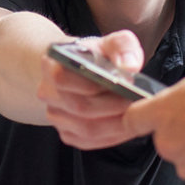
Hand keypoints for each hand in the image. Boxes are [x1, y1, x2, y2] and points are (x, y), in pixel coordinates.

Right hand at [38, 32, 146, 148]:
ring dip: (115, 126)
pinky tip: (126, 127)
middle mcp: (47, 91)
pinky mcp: (66, 132)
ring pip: (85, 129)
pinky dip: (111, 137)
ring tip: (136, 116)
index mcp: (53, 64)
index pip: (65, 78)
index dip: (96, 84)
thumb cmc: (96, 56)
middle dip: (112, 107)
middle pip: (80, 107)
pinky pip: (88, 142)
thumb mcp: (111, 42)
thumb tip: (129, 66)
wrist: (82, 71)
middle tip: (136, 103)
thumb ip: (122, 47)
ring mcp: (55, 115)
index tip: (124, 84)